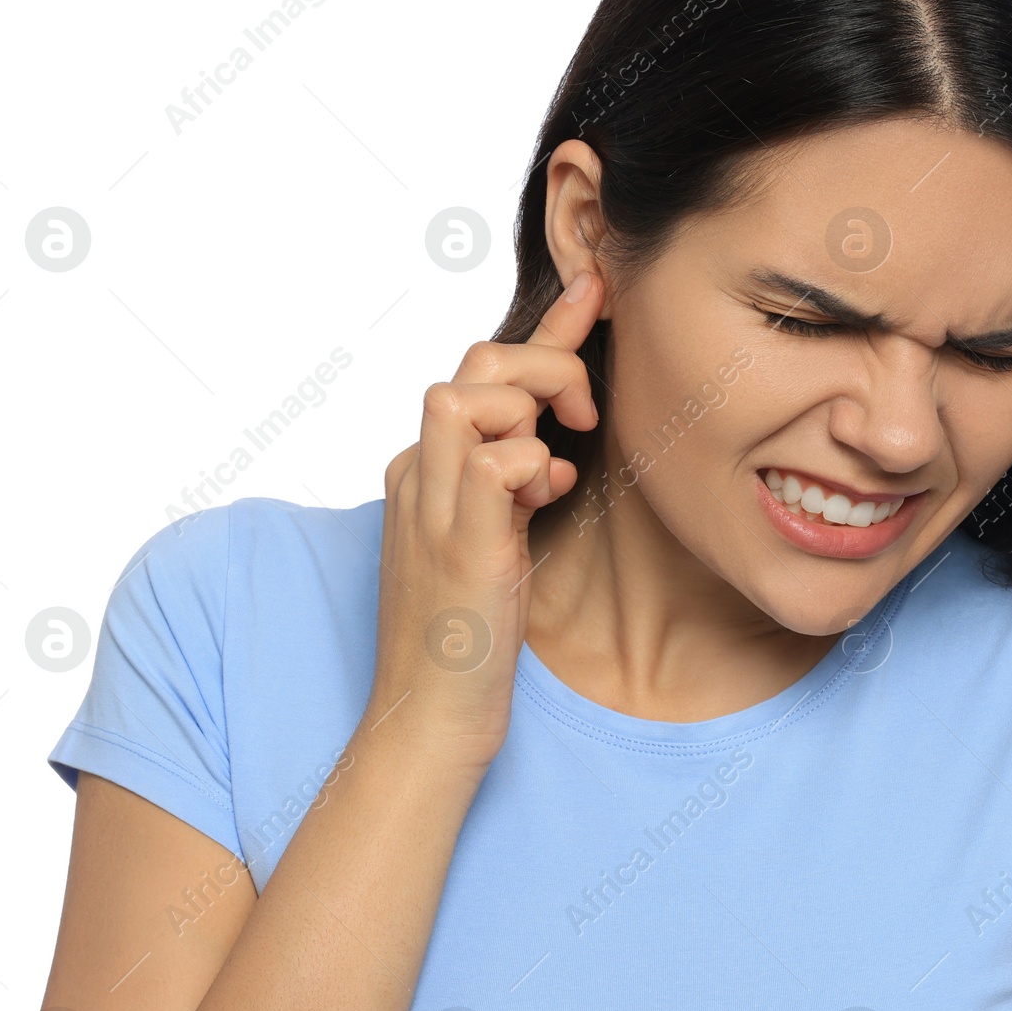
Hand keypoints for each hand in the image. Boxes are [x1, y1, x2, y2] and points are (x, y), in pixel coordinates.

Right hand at [361, 270, 603, 775]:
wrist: (429, 720)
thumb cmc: (467, 640)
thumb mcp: (493, 542)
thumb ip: (513, 484)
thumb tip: (554, 447)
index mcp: (422, 472)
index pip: (480, 375)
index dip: (545, 328)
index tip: (595, 290)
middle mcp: (416, 477)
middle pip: (472, 365)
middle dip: (545, 363)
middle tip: (585, 413)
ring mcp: (430, 508)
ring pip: (465, 393)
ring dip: (532, 409)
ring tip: (561, 461)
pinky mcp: (458, 544)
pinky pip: (494, 460)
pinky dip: (532, 464)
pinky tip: (549, 496)